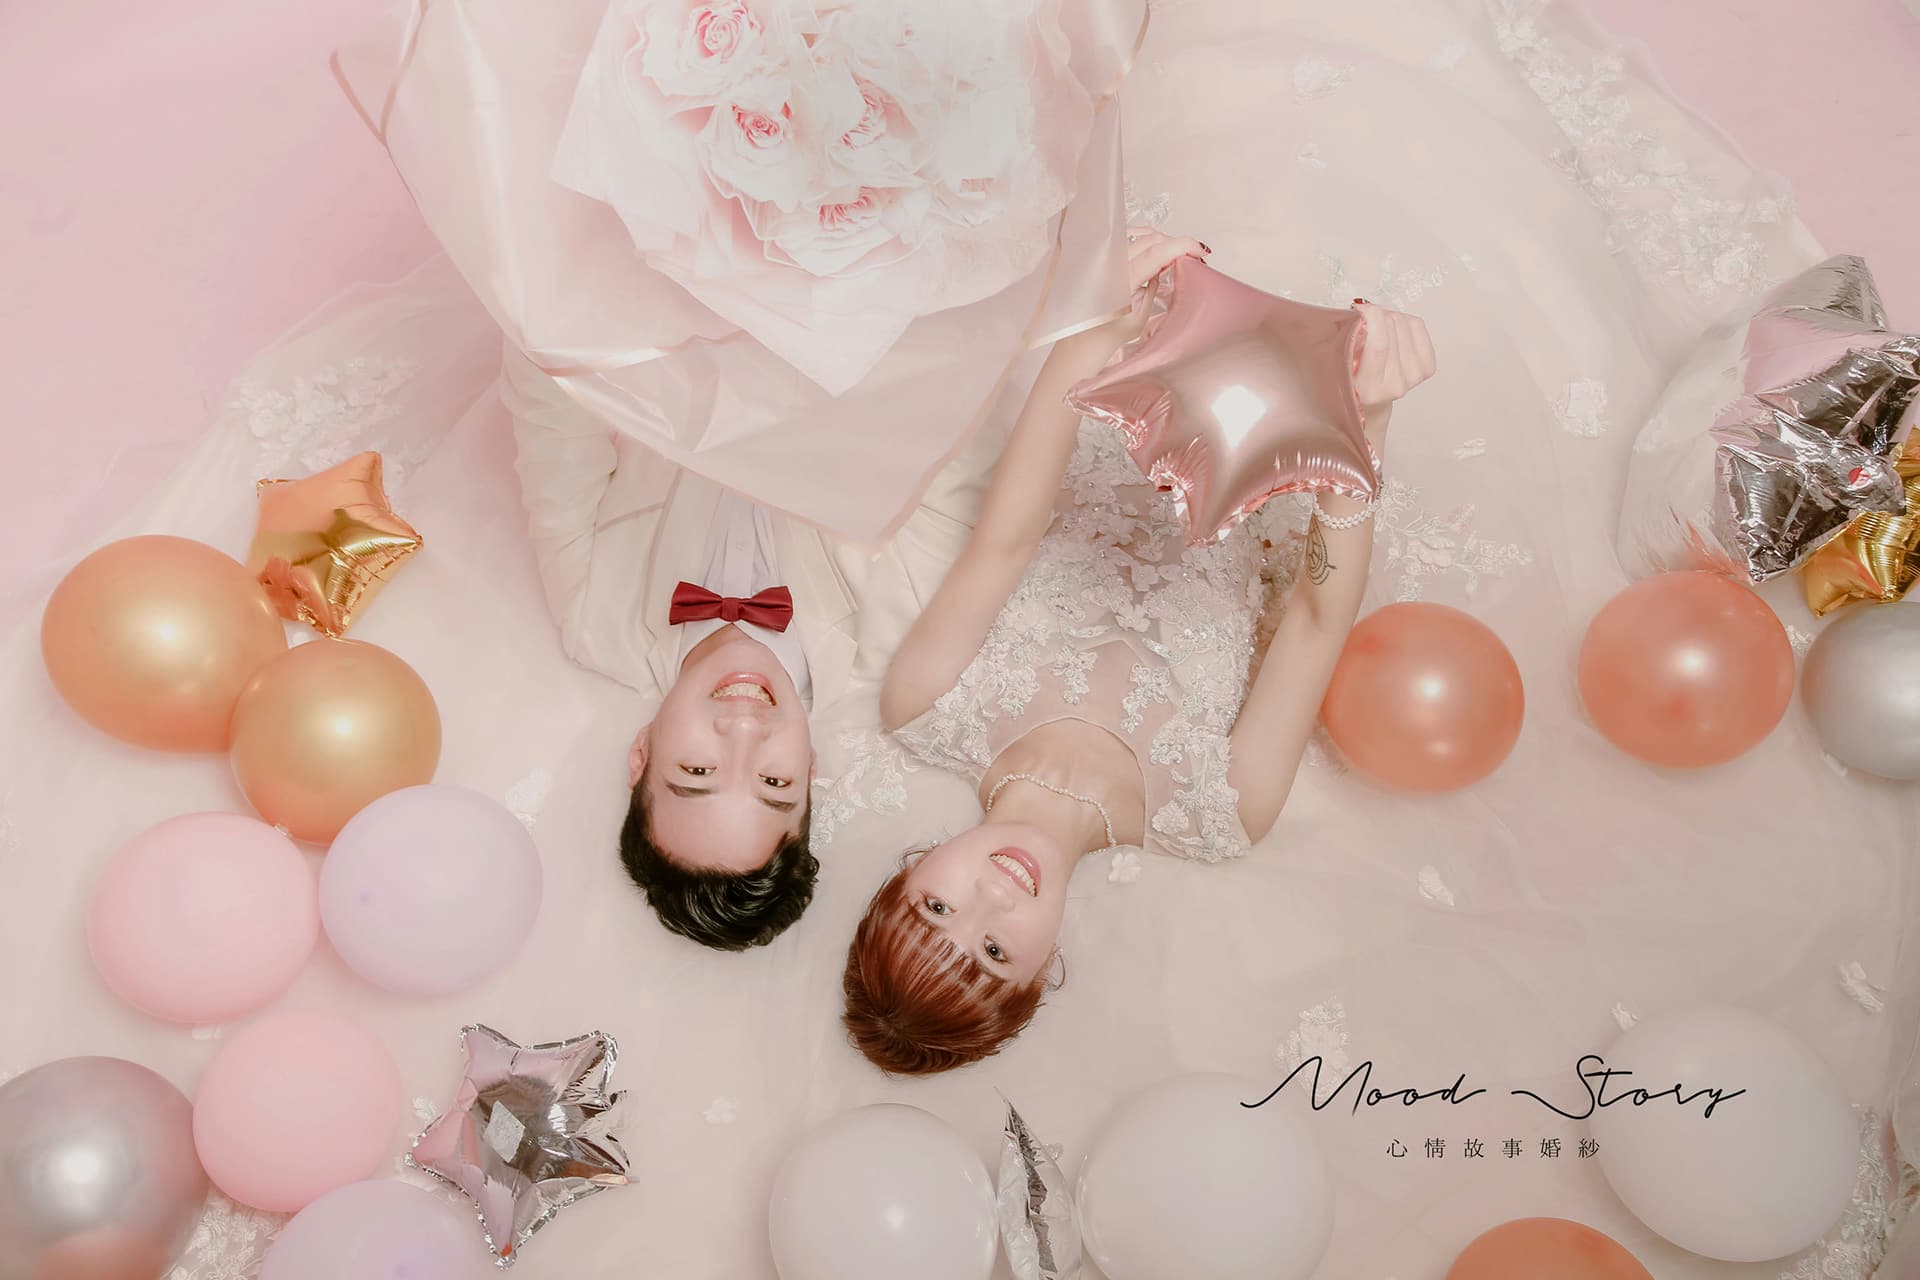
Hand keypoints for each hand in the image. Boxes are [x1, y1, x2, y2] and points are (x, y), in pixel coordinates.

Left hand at [1049, 224, 1210, 375]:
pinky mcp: (1103, 256)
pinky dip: (1145, 237)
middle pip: (1152, 239)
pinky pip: (1128, 236)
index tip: (1201, 251)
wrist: (1086, 337)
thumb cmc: (1112, 332)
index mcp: (1122, 280)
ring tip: (1174, 256)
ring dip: (1162, 241)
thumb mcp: (1141, 315)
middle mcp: (1111, 263)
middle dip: (1176, 244)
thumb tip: (1167, 264)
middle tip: (1192, 258)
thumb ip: (1155, 286)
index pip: (1156, 251)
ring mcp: (1105, 257)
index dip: (1183, 246)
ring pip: (1141, 234)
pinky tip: (1155, 247)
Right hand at [1349, 301, 1435, 431]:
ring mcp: (1414, 377)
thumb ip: (1344, 344)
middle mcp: (1395, 386)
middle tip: (1364, 321)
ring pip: (1405, 323)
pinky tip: (1392, 332)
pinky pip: (1417, 325)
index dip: (1371, 317)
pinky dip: (1404, 321)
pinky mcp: (1427, 367)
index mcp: (1369, 390)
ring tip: (1376, 329)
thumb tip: (1360, 312)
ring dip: (1388, 318)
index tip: (1359, 309)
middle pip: (1392, 328)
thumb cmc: (1351, 380)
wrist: (1370, 402)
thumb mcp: (1335, 367)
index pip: (1379, 345)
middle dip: (1376, 315)